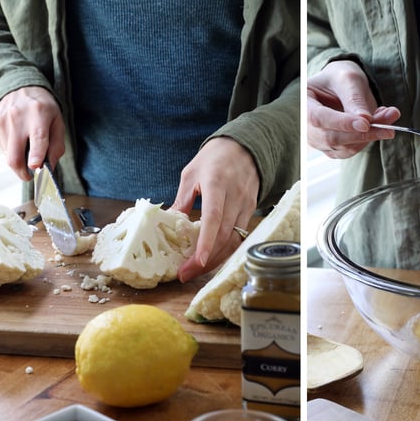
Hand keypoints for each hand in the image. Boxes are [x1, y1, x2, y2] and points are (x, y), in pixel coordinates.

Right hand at [0, 86, 65, 179]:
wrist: (20, 88)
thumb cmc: (44, 109)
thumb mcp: (58, 123)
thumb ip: (57, 146)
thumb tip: (50, 167)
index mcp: (39, 114)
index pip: (37, 137)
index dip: (36, 155)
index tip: (35, 167)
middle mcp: (17, 117)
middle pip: (15, 154)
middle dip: (22, 172)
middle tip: (30, 176)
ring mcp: (2, 122)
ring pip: (8, 155)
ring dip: (19, 160)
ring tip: (27, 148)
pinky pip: (2, 149)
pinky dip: (12, 151)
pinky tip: (18, 141)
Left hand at [172, 137, 259, 281]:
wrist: (244, 147)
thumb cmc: (214, 159)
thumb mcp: (191, 174)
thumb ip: (182, 200)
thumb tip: (168, 227)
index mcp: (217, 183)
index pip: (214, 217)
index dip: (205, 242)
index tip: (195, 262)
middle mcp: (235, 196)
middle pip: (224, 235)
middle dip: (205, 259)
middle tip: (185, 274)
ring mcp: (246, 205)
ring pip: (233, 240)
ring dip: (214, 260)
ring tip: (194, 270)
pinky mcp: (251, 211)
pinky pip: (239, 236)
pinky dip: (224, 250)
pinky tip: (210, 258)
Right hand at [307, 60, 400, 157]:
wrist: (340, 86)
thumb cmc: (339, 78)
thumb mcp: (348, 79)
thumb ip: (354, 99)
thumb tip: (366, 122)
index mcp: (303, 102)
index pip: (319, 118)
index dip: (342, 123)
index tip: (366, 123)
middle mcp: (306, 125)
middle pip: (331, 138)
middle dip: (362, 133)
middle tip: (389, 123)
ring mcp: (318, 140)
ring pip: (344, 148)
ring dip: (370, 136)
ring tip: (388, 116)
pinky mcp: (332, 148)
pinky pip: (351, 150)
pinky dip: (368, 140)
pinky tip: (378, 124)